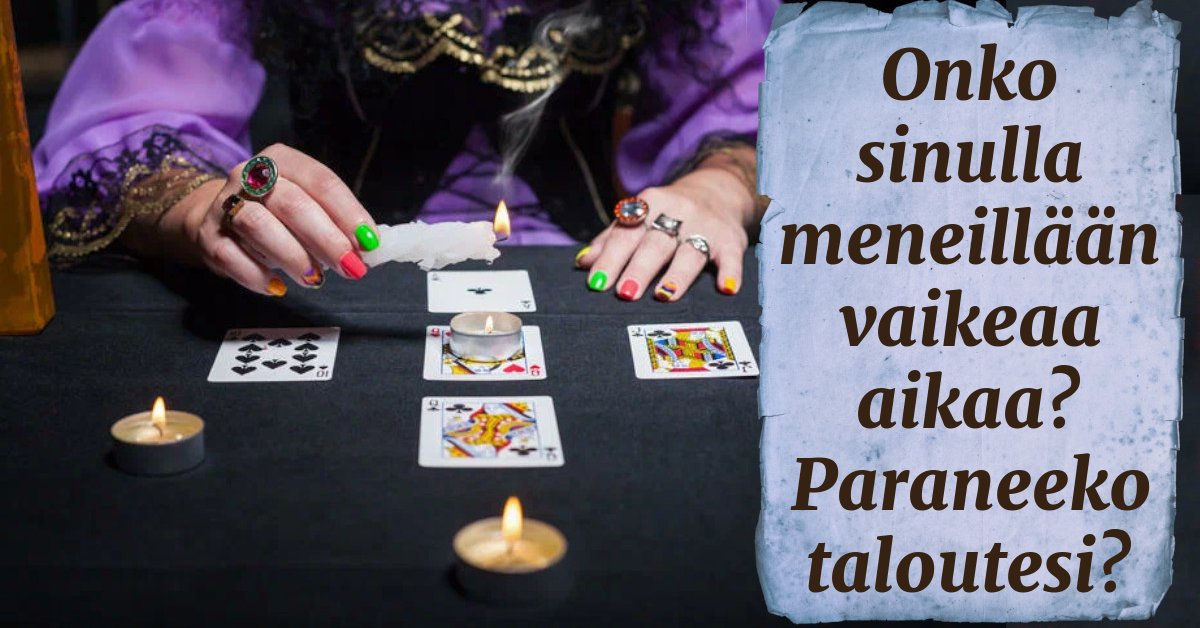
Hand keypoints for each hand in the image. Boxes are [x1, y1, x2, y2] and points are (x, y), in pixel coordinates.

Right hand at [126, 144, 379, 295]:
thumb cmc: (276, 212)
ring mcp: (224, 205)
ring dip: (292, 256)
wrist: (215, 215)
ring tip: (314, 278)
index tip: (369, 242)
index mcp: (282, 160)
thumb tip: (366, 248)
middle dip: (325, 238)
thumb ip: (336, 221)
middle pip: (291, 203)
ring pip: (258, 226)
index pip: (321, 181)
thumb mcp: (308, 204)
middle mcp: (250, 176)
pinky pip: (231, 256)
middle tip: (349, 266)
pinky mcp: (208, 236)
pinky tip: (277, 287)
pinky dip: (257, 275)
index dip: (349, 212)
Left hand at [576, 156, 758, 301]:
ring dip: (678, 273)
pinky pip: (732, 256)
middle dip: (640, 268)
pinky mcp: (731, 239)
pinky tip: (725, 288)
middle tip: (625, 293)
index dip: (610, 259)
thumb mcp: (639, 218)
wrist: (717, 191)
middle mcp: (677, 212)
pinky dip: (730, 271)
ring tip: (664, 294)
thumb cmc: (667, 214)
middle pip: (655, 244)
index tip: (597, 283)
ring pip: (690, 251)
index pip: (625, 235)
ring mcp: (705, 225)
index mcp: (649, 205)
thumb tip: (583, 263)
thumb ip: (611, 240)